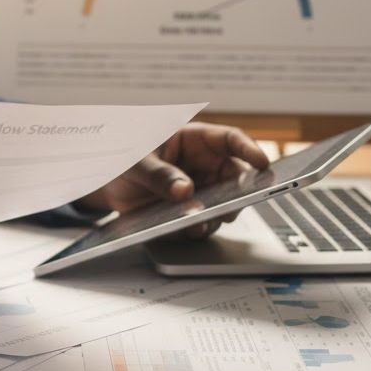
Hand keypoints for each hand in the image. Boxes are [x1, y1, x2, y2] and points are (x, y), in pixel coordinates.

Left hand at [76, 123, 269, 238]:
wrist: (107, 183)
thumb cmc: (125, 157)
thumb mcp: (137, 161)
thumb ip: (158, 174)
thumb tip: (185, 191)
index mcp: (195, 141)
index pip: (230, 140)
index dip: (250, 150)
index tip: (263, 163)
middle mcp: (205, 167)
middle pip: (236, 178)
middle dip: (239, 193)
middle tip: (232, 205)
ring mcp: (202, 192)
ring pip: (223, 206)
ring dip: (215, 216)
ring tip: (199, 223)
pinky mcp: (191, 215)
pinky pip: (202, 225)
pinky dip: (196, 230)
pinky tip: (185, 230)